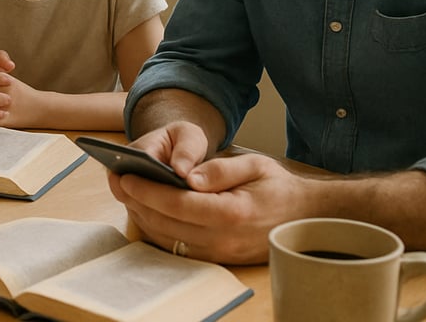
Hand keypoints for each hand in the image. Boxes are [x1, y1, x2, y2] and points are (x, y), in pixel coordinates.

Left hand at [108, 146, 314, 263]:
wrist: (307, 219)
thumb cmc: (279, 188)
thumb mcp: (254, 165)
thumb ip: (219, 170)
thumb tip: (187, 176)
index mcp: (230, 213)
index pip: (176, 203)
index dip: (146, 190)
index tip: (126, 176)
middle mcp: (223, 239)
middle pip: (166, 223)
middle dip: (137, 203)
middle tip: (118, 183)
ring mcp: (220, 254)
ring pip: (168, 240)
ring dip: (144, 218)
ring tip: (129, 196)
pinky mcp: (219, 260)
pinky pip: (179, 250)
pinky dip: (159, 232)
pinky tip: (149, 213)